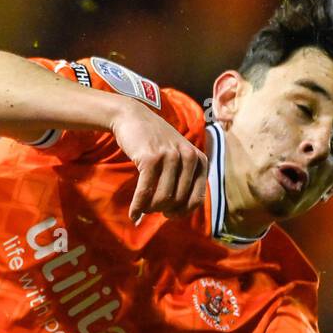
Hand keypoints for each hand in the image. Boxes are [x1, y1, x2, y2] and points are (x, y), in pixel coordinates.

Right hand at [110, 102, 207, 223]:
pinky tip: (133, 214)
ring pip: (162, 198)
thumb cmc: (155, 141)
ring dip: (150, 209)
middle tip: (152, 210)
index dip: (182, 212)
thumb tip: (178, 213)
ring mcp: (170, 157)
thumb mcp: (178, 154)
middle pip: (178, 201)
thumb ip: (185, 177)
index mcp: (199, 160)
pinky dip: (138, 206)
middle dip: (163, 210)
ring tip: (142, 208)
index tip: (169, 215)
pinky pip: (145, 191)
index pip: (196, 200)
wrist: (133, 117)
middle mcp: (189, 157)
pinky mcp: (150, 158)